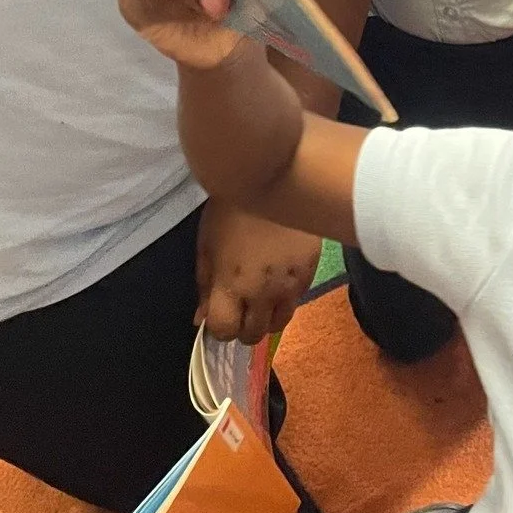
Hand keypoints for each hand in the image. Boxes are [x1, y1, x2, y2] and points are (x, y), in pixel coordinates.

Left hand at [196, 196, 318, 341]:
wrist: (270, 178)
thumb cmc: (229, 209)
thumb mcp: (206, 246)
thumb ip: (205, 285)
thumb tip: (202, 318)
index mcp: (231, 286)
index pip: (224, 331)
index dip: (219, 327)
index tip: (220, 314)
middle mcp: (262, 293)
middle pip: (253, 334)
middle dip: (243, 326)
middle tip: (241, 307)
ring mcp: (289, 284)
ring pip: (280, 323)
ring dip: (267, 316)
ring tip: (263, 297)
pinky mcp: (310, 271)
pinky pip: (298, 299)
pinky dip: (287, 296)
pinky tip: (280, 277)